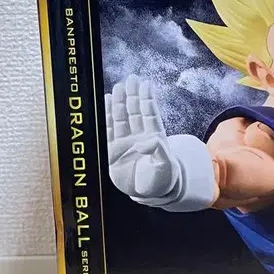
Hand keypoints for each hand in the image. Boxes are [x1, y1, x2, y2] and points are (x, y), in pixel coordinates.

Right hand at [105, 75, 178, 199]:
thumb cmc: (162, 179)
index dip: (147, 99)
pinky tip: (107, 102)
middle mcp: (139, 136)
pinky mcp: (113, 151)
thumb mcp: (165, 165)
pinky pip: (109, 130)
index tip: (145, 84)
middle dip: (132, 95)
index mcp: (154, 136)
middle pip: (134, 111)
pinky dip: (107, 116)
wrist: (150, 194)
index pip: (149, 114)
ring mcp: (125, 142)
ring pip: (121, 118)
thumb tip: (145, 141)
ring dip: (120, 102)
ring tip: (118, 87)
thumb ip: (158, 151)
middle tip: (131, 79)